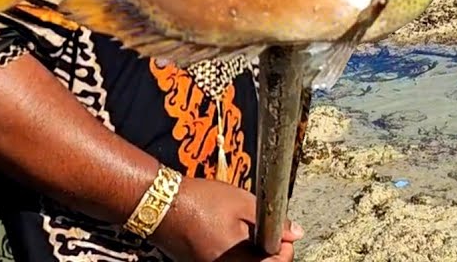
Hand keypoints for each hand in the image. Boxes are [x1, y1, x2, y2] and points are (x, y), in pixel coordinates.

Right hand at [151, 177, 303, 261]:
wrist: (160, 205)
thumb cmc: (202, 201)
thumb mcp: (245, 203)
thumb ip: (275, 221)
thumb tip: (296, 233)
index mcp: (238, 260)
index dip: (285, 249)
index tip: (283, 233)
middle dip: (269, 252)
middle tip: (268, 231)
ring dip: (252, 252)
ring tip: (248, 229)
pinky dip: (236, 252)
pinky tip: (231, 234)